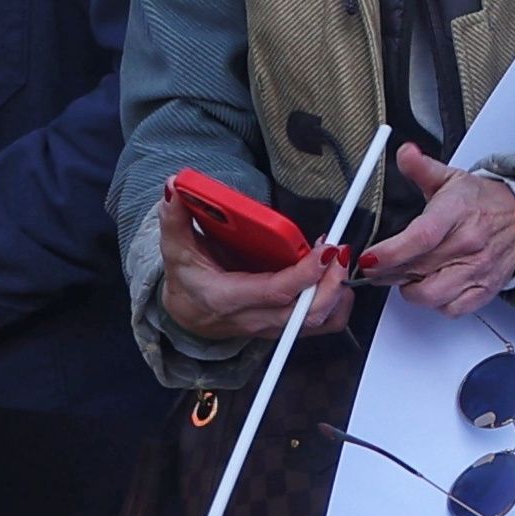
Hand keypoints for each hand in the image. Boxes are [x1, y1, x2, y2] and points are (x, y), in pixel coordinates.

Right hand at [152, 182, 345, 346]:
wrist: (189, 315)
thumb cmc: (188, 281)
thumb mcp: (176, 250)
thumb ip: (175, 219)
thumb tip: (174, 188)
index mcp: (228, 298)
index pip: (274, 292)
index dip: (304, 274)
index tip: (325, 250)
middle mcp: (256, 317)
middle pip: (306, 312)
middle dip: (332, 282)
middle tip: (340, 250)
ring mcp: (274, 326)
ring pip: (320, 321)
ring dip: (339, 292)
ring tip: (340, 259)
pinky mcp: (286, 327)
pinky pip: (323, 324)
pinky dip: (338, 303)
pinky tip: (336, 276)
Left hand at [362, 144, 514, 313]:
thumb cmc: (484, 203)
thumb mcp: (451, 179)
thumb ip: (421, 168)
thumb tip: (405, 153)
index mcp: (457, 213)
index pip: (421, 237)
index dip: (390, 252)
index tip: (370, 258)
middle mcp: (469, 244)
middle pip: (417, 270)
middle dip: (387, 272)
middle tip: (379, 265)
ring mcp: (478, 269)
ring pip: (430, 295)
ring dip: (410, 289)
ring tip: (407, 275)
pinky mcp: (485, 289)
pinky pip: (451, 309)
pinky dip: (436, 303)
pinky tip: (433, 285)